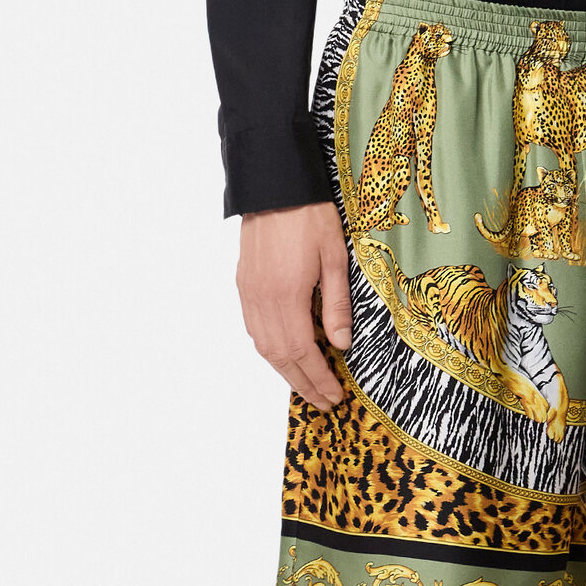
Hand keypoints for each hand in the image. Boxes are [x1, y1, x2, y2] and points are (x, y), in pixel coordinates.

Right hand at [236, 202, 349, 409]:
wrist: (274, 183)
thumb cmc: (309, 215)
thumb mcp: (335, 258)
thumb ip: (337, 305)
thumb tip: (341, 344)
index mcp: (286, 296)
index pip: (302, 352)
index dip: (318, 378)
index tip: (335, 396)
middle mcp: (262, 300)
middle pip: (280, 357)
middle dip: (304, 384)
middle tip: (324, 402)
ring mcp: (249, 293)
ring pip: (264, 347)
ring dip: (286, 372)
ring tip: (308, 387)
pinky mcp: (244, 285)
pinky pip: (255, 329)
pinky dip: (271, 350)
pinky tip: (286, 356)